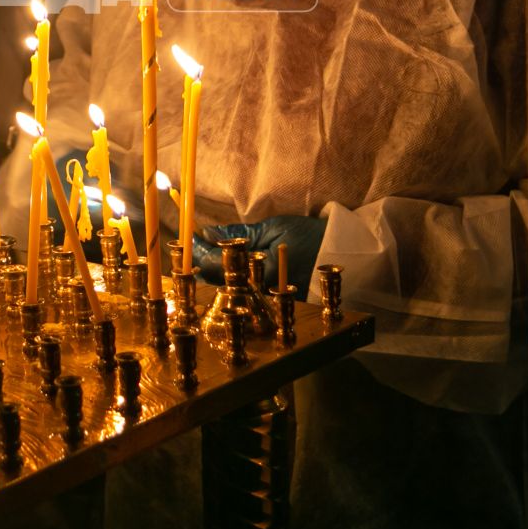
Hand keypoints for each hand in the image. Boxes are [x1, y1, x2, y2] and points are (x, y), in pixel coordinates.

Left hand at [188, 216, 327, 288]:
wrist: (340, 251)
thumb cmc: (307, 235)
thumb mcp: (270, 229)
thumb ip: (238, 234)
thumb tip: (209, 233)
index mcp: (258, 272)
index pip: (216, 265)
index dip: (197, 252)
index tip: (187, 238)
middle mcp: (260, 290)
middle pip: (217, 281)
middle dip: (201, 264)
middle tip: (192, 245)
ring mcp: (266, 298)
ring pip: (229, 288)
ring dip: (214, 272)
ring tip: (206, 252)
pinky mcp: (271, 300)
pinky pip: (244, 291)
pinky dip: (231, 278)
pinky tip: (227, 265)